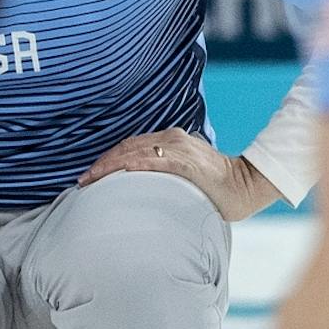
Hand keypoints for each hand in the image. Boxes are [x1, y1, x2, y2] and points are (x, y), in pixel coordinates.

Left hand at [79, 127, 266, 220]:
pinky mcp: (188, 163)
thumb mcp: (185, 175)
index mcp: (172, 140)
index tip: (90, 176)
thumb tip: (143, 189)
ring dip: (110, 166)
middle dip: (102, 164)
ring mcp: (180, 149)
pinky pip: (156, 161)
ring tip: (91, 180)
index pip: (131, 146)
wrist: (246, 185)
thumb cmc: (216, 186)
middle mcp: (173, 139)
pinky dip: (135, 164)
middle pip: (127, 147)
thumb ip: (164, 174)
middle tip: (82, 181)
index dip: (108, 159)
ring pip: (136, 152)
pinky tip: (119, 171)